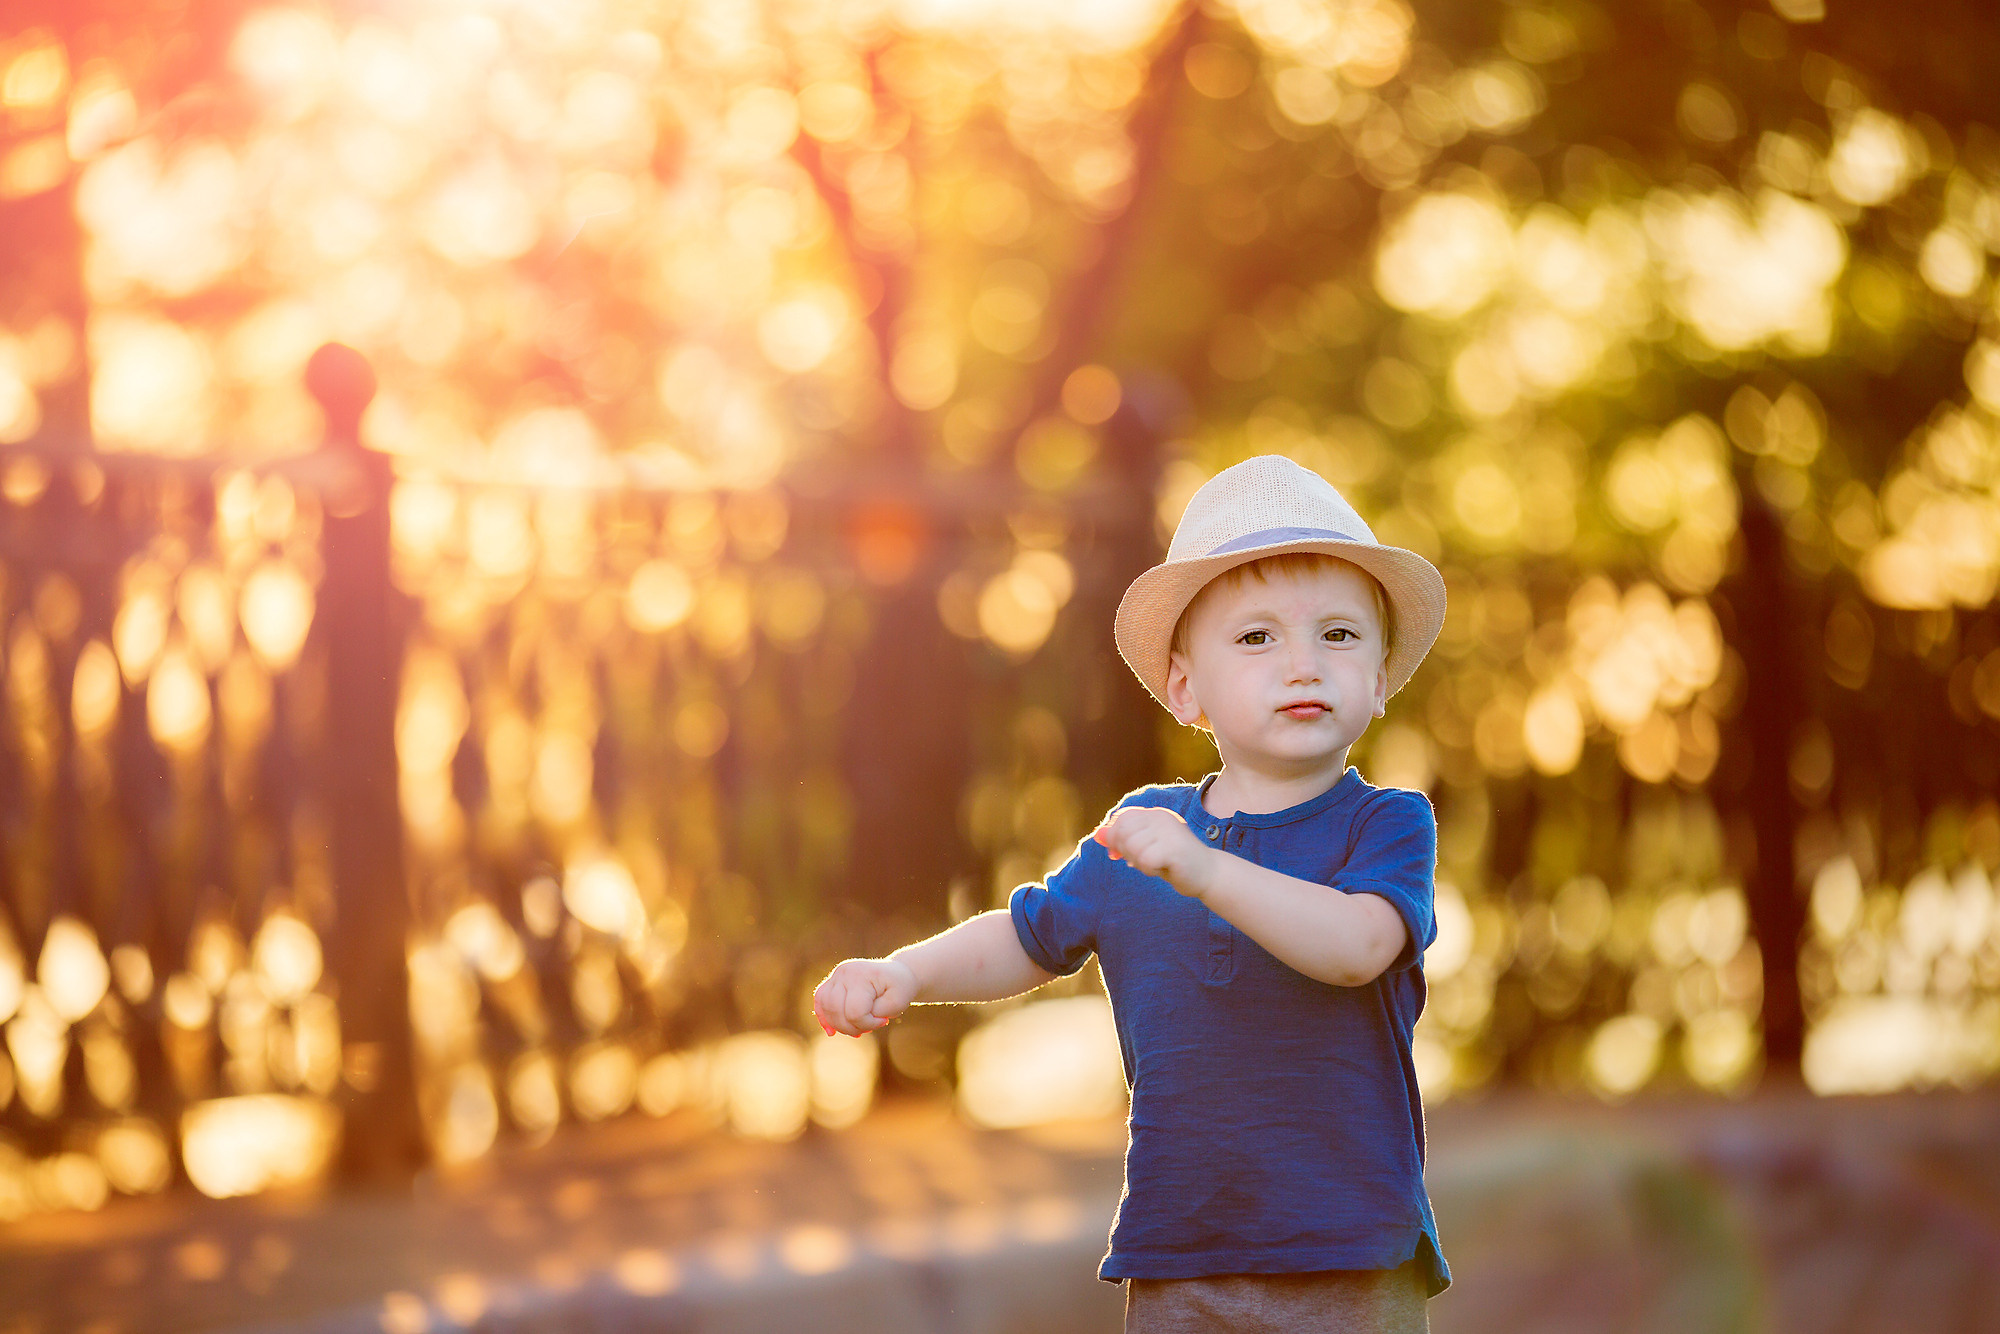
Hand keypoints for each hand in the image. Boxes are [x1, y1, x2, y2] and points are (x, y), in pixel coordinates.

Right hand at [812, 957, 917, 1035]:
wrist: (897, 974)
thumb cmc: (899, 989)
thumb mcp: (898, 1003)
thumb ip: (877, 1013)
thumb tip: (853, 1019)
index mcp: (863, 975)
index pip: (855, 1012)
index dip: (868, 1023)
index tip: (884, 1021)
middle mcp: (845, 972)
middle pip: (836, 1010)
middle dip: (852, 1027)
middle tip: (871, 1026)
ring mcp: (836, 975)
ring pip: (826, 1007)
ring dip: (839, 1024)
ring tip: (857, 1027)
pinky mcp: (832, 981)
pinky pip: (820, 1000)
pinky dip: (823, 1017)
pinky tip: (831, 1032)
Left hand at [1093, 807, 1215, 898]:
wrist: (1208, 874)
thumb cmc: (1174, 862)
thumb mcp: (1146, 848)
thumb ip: (1123, 840)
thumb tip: (1097, 834)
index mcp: (1155, 814)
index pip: (1121, 819)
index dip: (1114, 838)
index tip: (1119, 854)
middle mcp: (1162, 817)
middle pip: (1123, 832)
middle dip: (1125, 851)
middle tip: (1140, 862)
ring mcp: (1169, 831)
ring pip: (1133, 847)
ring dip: (1139, 862)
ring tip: (1155, 865)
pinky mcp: (1175, 849)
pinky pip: (1145, 860)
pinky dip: (1149, 869)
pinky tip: (1162, 869)